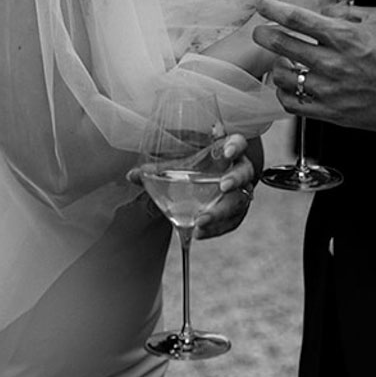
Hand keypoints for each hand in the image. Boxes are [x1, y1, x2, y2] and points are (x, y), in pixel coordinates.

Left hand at [126, 132, 257, 239]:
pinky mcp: (239, 212)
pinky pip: (232, 222)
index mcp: (227, 151)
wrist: (213, 183)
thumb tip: (131, 176)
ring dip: (221, 212)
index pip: (238, 142)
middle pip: (244, 173)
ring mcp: (242, 192)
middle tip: (223, 187)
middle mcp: (239, 170)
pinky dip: (216, 229)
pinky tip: (199, 233)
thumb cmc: (197, 168)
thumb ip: (159, 170)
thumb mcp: (180, 165)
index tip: (227, 151)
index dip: (235, 145)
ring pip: (240, 201)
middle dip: (235, 179)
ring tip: (201, 222)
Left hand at [253, 0, 375, 132]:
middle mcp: (333, 62)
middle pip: (283, 46)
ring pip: (285, 77)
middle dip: (265, 36)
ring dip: (278, 67)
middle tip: (261, 33)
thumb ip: (349, 11)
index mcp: (344, 36)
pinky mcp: (332, 113)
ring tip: (281, 63)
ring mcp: (330, 90)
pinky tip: (290, 88)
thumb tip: (325, 10)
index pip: (298, 18)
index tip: (263, 5)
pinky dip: (286, 94)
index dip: (274, 9)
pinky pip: (295, 105)